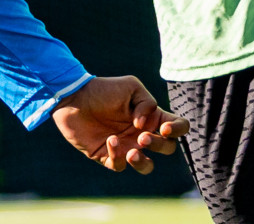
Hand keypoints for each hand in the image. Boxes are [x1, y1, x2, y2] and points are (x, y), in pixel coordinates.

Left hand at [52, 75, 186, 174]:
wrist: (74, 98)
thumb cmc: (103, 90)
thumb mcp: (131, 87)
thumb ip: (147, 103)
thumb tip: (144, 127)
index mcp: (152, 117)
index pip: (178, 127)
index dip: (178, 130)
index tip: (164, 128)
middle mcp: (142, 134)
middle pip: (167, 148)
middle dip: (159, 145)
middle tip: (142, 137)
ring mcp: (127, 147)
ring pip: (146, 166)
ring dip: (143, 162)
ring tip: (132, 151)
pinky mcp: (108, 156)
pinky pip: (120, 166)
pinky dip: (118, 156)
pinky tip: (110, 140)